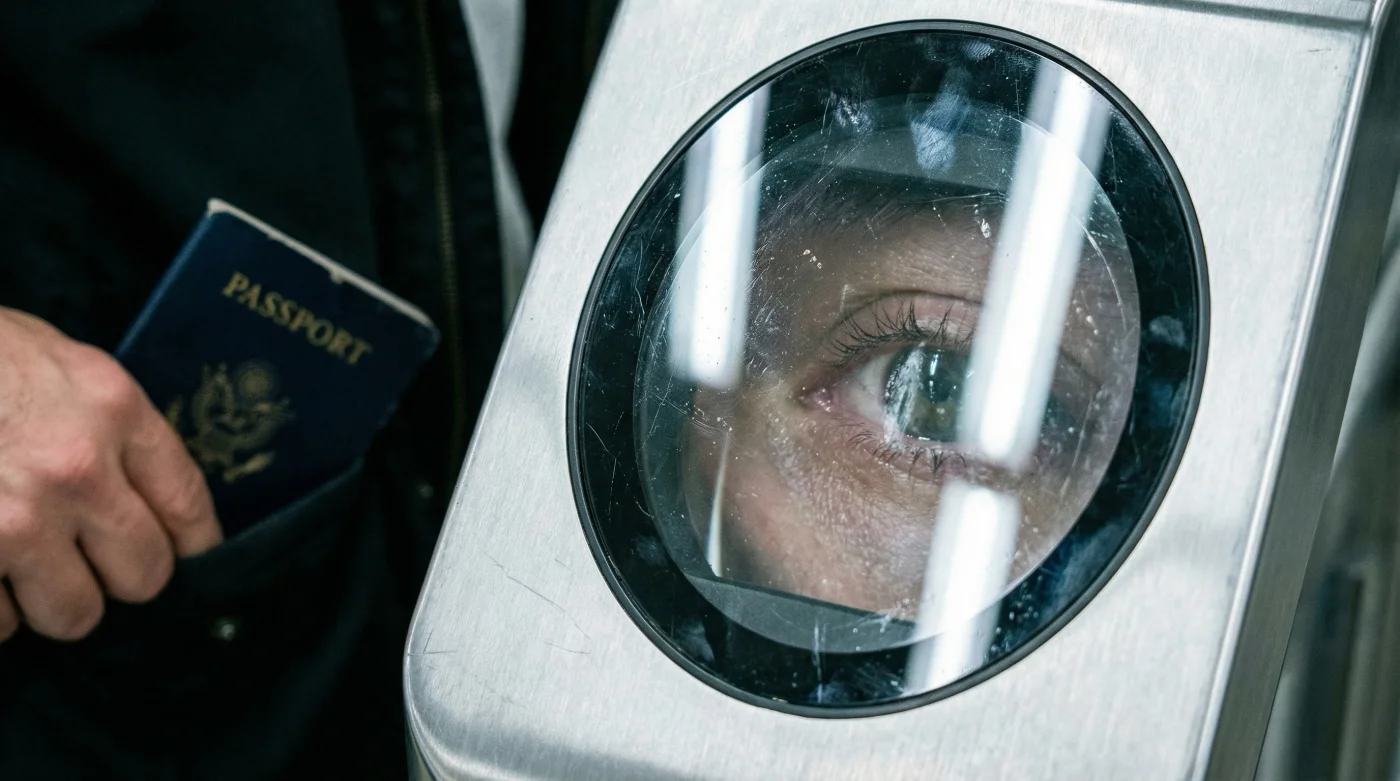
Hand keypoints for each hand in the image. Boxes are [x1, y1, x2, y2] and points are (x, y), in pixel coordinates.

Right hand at [0, 308, 221, 641]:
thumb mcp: (57, 362)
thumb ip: (109, 425)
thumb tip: (143, 494)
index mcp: (112, 410)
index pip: (188, 505)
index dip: (190, 545)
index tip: (182, 557)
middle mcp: (75, 469)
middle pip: (144, 574)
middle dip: (118, 576)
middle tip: (87, 559)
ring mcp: (15, 519)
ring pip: (74, 613)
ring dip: (51, 600)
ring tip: (22, 564)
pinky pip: (1, 624)